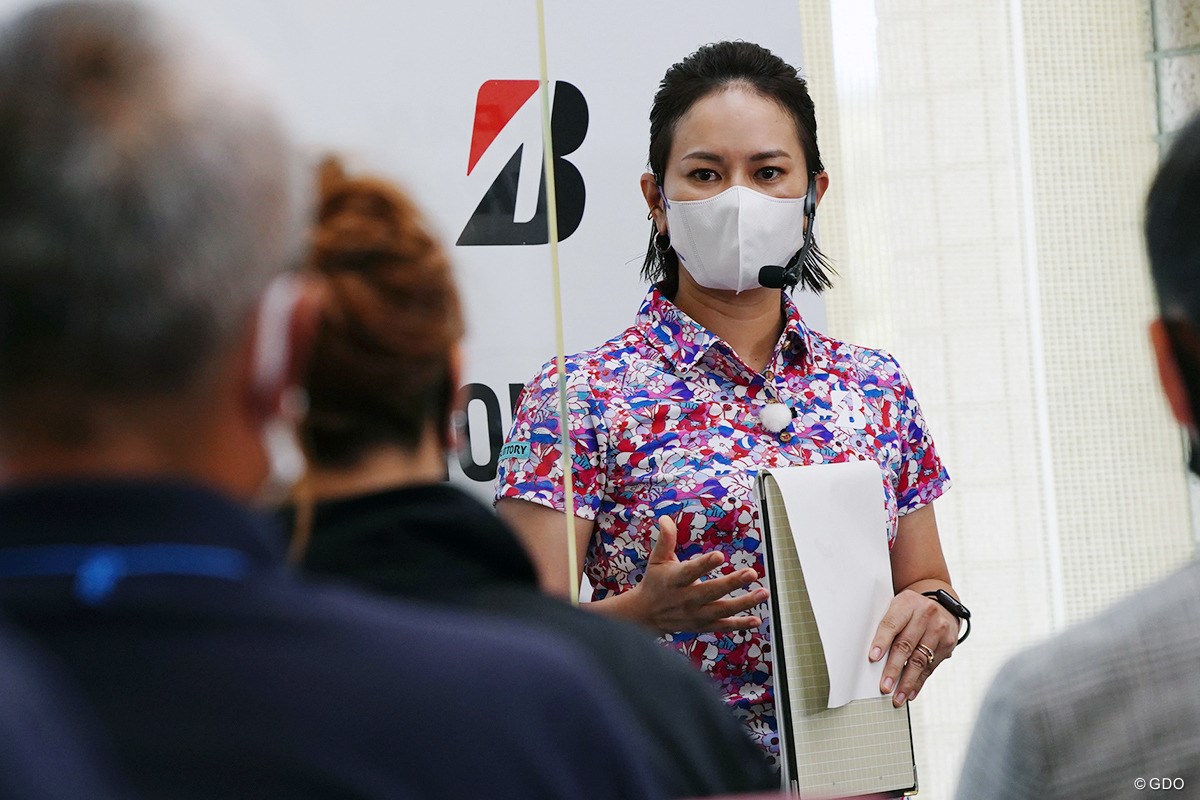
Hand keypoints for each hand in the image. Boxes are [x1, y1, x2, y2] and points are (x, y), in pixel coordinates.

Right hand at [629, 516, 767, 634]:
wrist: (646, 615)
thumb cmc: (655, 581)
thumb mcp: (657, 559)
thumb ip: (665, 539)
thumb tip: (665, 518)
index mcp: (675, 580)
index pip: (690, 571)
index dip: (704, 564)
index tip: (720, 556)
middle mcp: (686, 599)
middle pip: (711, 591)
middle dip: (732, 582)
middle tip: (752, 573)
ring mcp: (695, 614)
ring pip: (722, 610)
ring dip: (744, 603)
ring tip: (763, 592)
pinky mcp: (702, 625)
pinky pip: (723, 626)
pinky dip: (740, 624)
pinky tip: (756, 619)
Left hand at [868, 589, 958, 706]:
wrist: (941, 604)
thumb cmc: (911, 609)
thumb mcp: (897, 607)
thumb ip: (887, 626)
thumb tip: (872, 655)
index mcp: (907, 603)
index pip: (892, 624)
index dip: (881, 641)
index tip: (873, 658)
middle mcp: (925, 614)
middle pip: (906, 645)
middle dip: (894, 669)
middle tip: (885, 686)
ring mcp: (939, 629)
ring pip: (920, 660)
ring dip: (907, 681)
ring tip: (897, 697)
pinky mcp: (948, 644)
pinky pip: (930, 667)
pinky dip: (919, 682)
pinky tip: (910, 692)